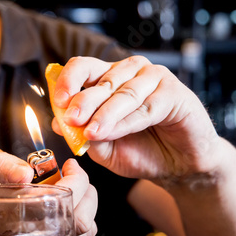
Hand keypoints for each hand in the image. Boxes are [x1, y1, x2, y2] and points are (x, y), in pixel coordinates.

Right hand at [0, 146, 97, 235]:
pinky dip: (83, 218)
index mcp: (20, 214)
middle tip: (75, 175)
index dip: (76, 178)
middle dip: (87, 191)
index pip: (66, 199)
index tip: (69, 165)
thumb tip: (25, 173)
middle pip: (82, 219)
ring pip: (86, 230)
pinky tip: (70, 205)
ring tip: (74, 189)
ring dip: (86, 204)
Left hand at [52, 56, 220, 184]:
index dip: (69, 81)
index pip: (83, 68)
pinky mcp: (174, 92)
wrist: (177, 167)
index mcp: (108, 80)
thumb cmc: (141, 152)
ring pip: (123, 93)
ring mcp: (153, 78)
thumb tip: (58, 122)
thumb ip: (82, 134)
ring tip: (91, 132)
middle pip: (101, 79)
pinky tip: (112, 133)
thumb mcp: (103, 148)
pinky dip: (126, 121)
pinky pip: (146, 106)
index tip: (58, 102)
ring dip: (104, 114)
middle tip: (72, 119)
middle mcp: (129, 73)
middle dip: (84, 101)